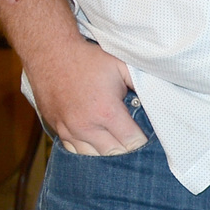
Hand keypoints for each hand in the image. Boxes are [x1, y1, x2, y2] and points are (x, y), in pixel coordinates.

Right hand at [31, 38, 143, 155]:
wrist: (50, 53)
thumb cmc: (89, 59)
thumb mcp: (122, 67)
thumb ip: (141, 85)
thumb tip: (158, 100)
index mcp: (106, 111)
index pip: (131, 142)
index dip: (142, 141)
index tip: (148, 136)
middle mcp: (86, 126)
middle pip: (113, 154)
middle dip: (127, 150)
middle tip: (134, 140)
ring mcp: (68, 129)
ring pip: (92, 156)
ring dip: (106, 152)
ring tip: (117, 142)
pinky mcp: (56, 128)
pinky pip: (73, 150)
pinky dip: (87, 149)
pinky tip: (96, 142)